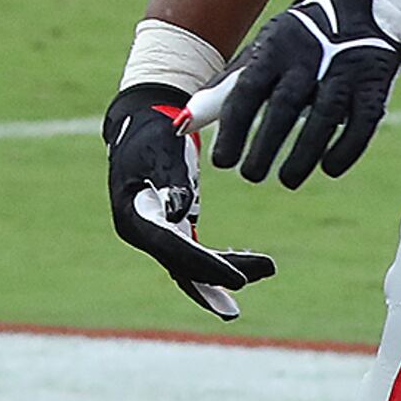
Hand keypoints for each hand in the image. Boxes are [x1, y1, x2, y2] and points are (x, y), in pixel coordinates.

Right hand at [104, 84, 272, 319]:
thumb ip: (169, 179)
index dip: (206, 265)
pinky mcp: (169, 230)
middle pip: (182, 264)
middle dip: (219, 277)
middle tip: (260, 277)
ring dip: (225, 272)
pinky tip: (248, 268)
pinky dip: (218, 263)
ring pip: (189, 266)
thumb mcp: (159, 149)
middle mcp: (140, 233)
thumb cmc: (152, 133)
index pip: (172, 248)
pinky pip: (194, 256)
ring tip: (268, 269)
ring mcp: (154, 235)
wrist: (140, 123)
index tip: (239, 277)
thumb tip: (179, 211)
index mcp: (132, 215)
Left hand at [191, 0, 400, 189]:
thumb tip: (183, 125)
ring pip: (325, 116)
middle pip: (284, 105)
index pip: (247, 91)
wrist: (354, 4)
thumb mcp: (258, 57)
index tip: (223, 161)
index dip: (234, 128)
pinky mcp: (374, 82)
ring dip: (304, 153)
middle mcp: (307, 57)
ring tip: (287, 180)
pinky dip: (346, 147)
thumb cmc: (293, 44)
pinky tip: (329, 167)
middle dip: (266, 144)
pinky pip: (363, 121)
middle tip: (251, 175)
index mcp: (272, 50)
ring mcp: (344, 69)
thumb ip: (223, 92)